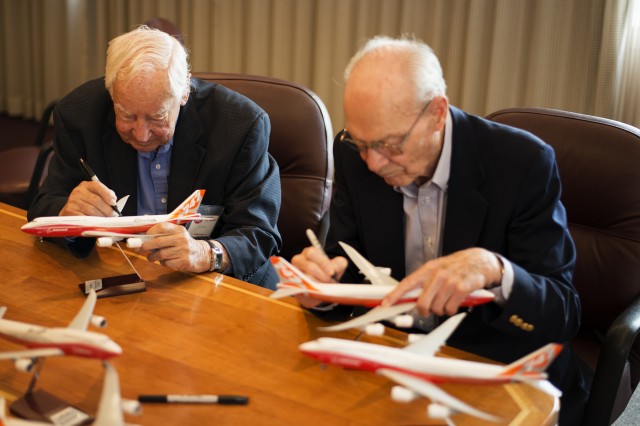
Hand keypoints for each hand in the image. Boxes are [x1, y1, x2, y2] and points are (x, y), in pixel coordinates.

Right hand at [59, 181, 117, 216]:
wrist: (71, 210)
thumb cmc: (87, 203)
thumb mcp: (96, 195)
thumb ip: (106, 195)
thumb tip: (114, 203)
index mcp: (86, 185)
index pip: (98, 186)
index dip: (107, 195)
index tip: (114, 203)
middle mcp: (78, 191)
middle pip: (97, 200)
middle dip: (108, 209)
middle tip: (114, 216)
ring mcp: (73, 201)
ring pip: (92, 210)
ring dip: (102, 217)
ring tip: (107, 220)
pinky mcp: (70, 211)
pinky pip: (84, 218)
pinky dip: (92, 221)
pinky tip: (97, 223)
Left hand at [139, 223, 212, 272]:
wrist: (201, 255)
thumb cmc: (184, 244)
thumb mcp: (177, 234)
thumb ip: (163, 233)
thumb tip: (142, 233)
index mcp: (178, 230)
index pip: (161, 227)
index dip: (149, 232)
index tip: (142, 237)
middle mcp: (181, 239)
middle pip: (158, 242)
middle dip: (146, 246)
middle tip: (140, 249)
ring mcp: (183, 251)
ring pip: (160, 254)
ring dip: (152, 257)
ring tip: (151, 257)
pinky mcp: (183, 261)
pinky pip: (166, 263)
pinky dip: (163, 263)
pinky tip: (166, 261)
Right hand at [290, 246, 347, 307]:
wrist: (320, 289)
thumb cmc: (326, 274)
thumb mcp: (336, 267)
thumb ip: (339, 264)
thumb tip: (336, 268)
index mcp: (309, 253)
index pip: (312, 252)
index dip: (323, 263)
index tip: (332, 273)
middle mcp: (299, 260)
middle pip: (310, 267)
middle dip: (323, 276)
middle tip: (330, 282)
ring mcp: (294, 273)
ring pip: (306, 278)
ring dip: (318, 284)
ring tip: (326, 288)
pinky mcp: (293, 285)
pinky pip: (302, 288)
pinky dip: (312, 291)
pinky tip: (318, 292)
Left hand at [381, 248, 501, 316]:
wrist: (480, 261)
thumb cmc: (456, 267)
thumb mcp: (437, 268)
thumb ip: (424, 281)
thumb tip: (407, 296)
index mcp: (428, 269)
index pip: (407, 283)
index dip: (395, 294)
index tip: (386, 303)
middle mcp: (437, 274)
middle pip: (422, 302)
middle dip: (424, 311)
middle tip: (428, 311)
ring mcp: (450, 282)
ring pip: (437, 308)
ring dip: (441, 310)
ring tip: (446, 301)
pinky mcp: (462, 289)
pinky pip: (450, 309)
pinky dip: (451, 310)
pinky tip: (455, 302)